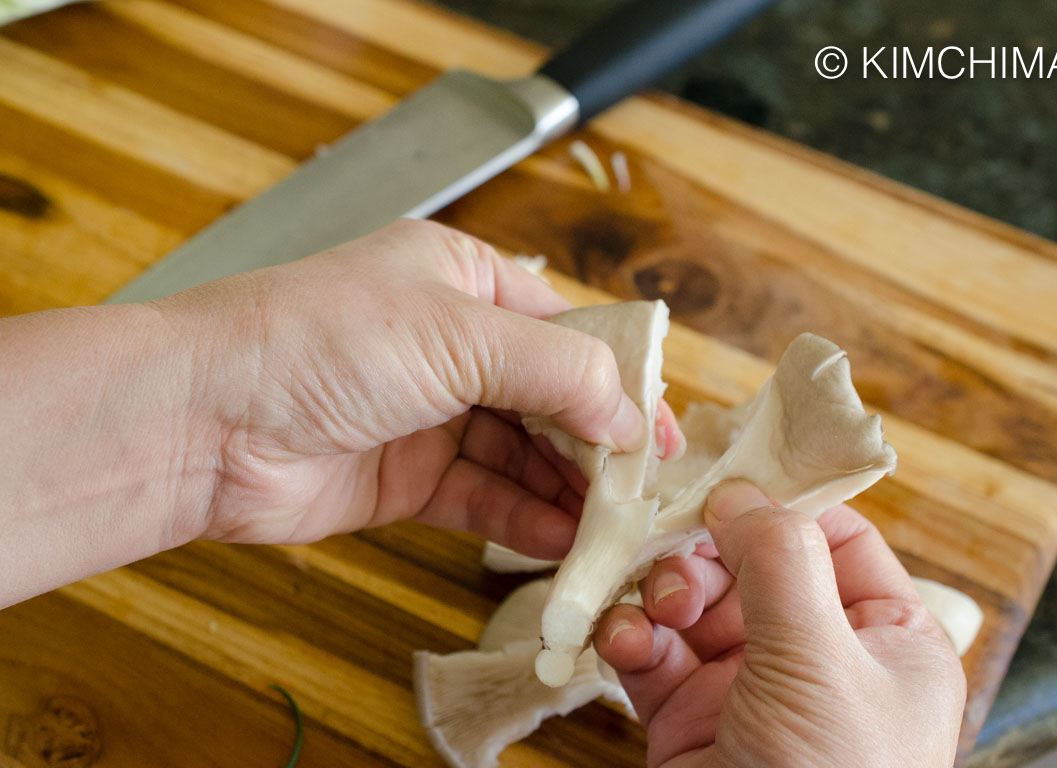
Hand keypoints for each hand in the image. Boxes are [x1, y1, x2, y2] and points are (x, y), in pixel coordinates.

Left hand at [166, 219, 680, 552]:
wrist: (203, 421)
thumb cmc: (317, 341)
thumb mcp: (458, 332)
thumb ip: (556, 370)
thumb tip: (631, 415)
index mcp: (461, 277)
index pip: (567, 327)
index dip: (620, 378)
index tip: (662, 431)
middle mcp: (449, 342)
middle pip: (550, 395)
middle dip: (597, 442)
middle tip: (642, 491)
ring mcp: (427, 412)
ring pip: (521, 453)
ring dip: (566, 488)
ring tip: (613, 525)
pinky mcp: (405, 477)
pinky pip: (482, 498)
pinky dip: (522, 518)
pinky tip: (562, 539)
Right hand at [595, 480, 965, 767]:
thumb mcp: (823, 664)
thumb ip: (782, 565)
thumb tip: (742, 494)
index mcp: (883, 635)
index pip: (833, 536)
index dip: (777, 502)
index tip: (720, 475)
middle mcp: (817, 653)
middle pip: (748, 562)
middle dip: (702, 551)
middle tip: (670, 550)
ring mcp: (748, 686)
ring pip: (692, 602)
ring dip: (661, 592)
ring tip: (653, 611)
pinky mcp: (688, 719)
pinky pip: (653, 653)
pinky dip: (630, 638)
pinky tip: (622, 643)